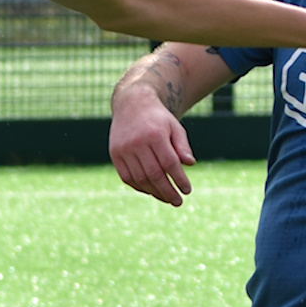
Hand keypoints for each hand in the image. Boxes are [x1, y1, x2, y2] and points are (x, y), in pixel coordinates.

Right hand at [110, 83, 193, 206]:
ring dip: (154, 192)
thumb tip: (190, 164)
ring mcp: (124, 149)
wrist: (131, 104)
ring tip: (166, 198)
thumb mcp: (174, 127)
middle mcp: (138, 142)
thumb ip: (182, 146)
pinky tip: (151, 190)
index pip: (169, 162)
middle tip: (178, 201)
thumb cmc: (158, 118)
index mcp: (155, 134)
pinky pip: (127, 177)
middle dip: (167, 191)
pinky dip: (140, 187)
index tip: (187, 190)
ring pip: (140, 178)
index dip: (179, 179)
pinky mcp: (115, 154)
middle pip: (154, 173)